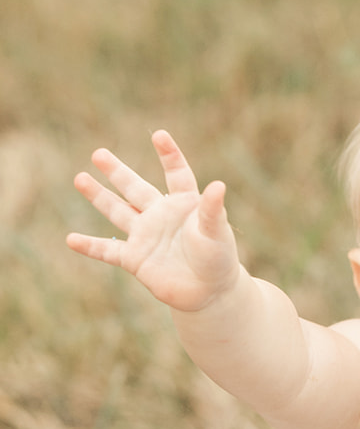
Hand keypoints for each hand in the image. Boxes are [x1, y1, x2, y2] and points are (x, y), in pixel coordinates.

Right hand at [66, 130, 240, 312]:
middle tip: (99, 153)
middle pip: (135, 188)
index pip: (176, 174)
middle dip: (117, 171)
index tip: (159, 136)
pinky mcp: (135, 259)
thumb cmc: (219, 258)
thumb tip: (218, 185)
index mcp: (184, 204)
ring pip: (117, 211)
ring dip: (98, 196)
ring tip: (80, 178)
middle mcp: (160, 215)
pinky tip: (71, 239)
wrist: (210, 292)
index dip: (169, 156)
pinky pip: (108, 251)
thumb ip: (213, 210)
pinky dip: (90, 246)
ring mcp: (145, 236)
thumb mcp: (216, 232)